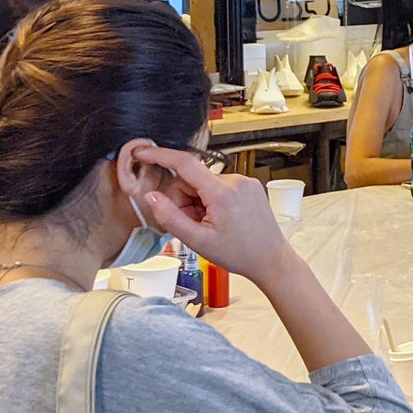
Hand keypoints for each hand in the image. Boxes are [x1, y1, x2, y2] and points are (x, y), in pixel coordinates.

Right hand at [137, 145, 291, 285]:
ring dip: (199, 203)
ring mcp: (245, 182)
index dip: (159, 155)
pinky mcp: (250, 186)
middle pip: (191, 179)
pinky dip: (212, 201)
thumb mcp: (197, 241)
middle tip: (195, 225)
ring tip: (211, 225)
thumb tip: (151, 196)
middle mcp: (236, 180)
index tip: (141, 153)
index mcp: (222, 192)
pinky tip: (221, 220)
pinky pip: (219, 187)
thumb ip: (170, 217)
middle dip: (184, 200)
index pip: (184, 163)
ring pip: (204, 184)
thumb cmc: (239, 254)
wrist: (271, 260)